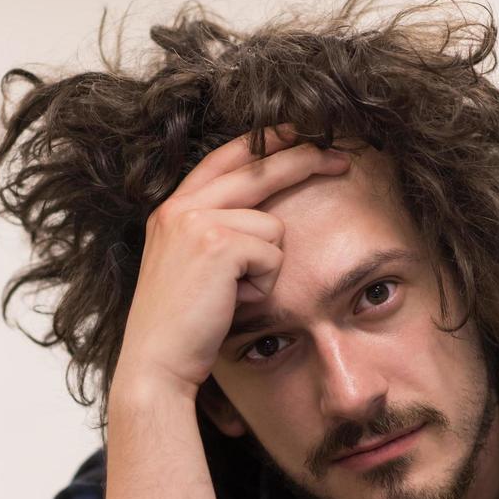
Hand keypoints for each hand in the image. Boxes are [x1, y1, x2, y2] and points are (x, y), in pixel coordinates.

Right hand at [111, 125, 350, 399]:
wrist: (156, 364)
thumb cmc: (181, 328)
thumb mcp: (190, 267)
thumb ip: (215, 232)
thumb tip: (266, 215)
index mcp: (171, 210)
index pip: (226, 158)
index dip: (265, 141)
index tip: (300, 133)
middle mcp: (180, 207)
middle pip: (258, 167)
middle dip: (305, 158)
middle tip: (343, 158)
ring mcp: (196, 222)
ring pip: (272, 226)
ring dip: (266, 267)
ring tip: (233, 296)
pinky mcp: (218, 244)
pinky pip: (273, 254)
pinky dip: (264, 284)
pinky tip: (234, 302)